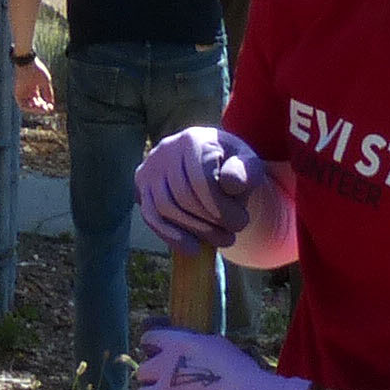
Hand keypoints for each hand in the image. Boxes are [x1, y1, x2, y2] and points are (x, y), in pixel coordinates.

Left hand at [13, 54, 55, 116]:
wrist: (27, 63)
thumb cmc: (37, 70)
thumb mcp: (46, 82)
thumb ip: (48, 93)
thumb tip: (51, 104)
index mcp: (34, 88)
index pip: (39, 100)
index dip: (45, 105)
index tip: (50, 107)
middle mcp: (28, 91)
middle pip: (34, 104)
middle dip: (41, 108)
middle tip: (46, 109)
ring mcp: (22, 93)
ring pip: (28, 106)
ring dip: (35, 109)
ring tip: (41, 108)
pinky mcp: (17, 93)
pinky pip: (22, 104)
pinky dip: (28, 108)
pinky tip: (35, 107)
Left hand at [133, 323, 310, 389]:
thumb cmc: (245, 377)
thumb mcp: (217, 346)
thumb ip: (190, 344)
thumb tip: (173, 347)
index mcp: (177, 344)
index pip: (148, 339)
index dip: (155, 349)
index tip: (161, 356)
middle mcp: (162, 367)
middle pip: (144, 371)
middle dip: (157, 377)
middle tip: (177, 387)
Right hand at [135, 126, 264, 249]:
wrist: (211, 161)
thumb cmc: (232, 166)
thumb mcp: (248, 165)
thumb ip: (246, 172)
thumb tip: (231, 184)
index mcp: (194, 140)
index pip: (201, 181)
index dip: (221, 208)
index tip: (241, 224)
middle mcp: (166, 149)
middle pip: (182, 197)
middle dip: (209, 223)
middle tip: (230, 237)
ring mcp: (150, 167)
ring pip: (165, 208)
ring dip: (193, 231)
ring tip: (218, 241)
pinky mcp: (141, 185)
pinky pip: (151, 216)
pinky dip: (171, 236)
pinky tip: (192, 249)